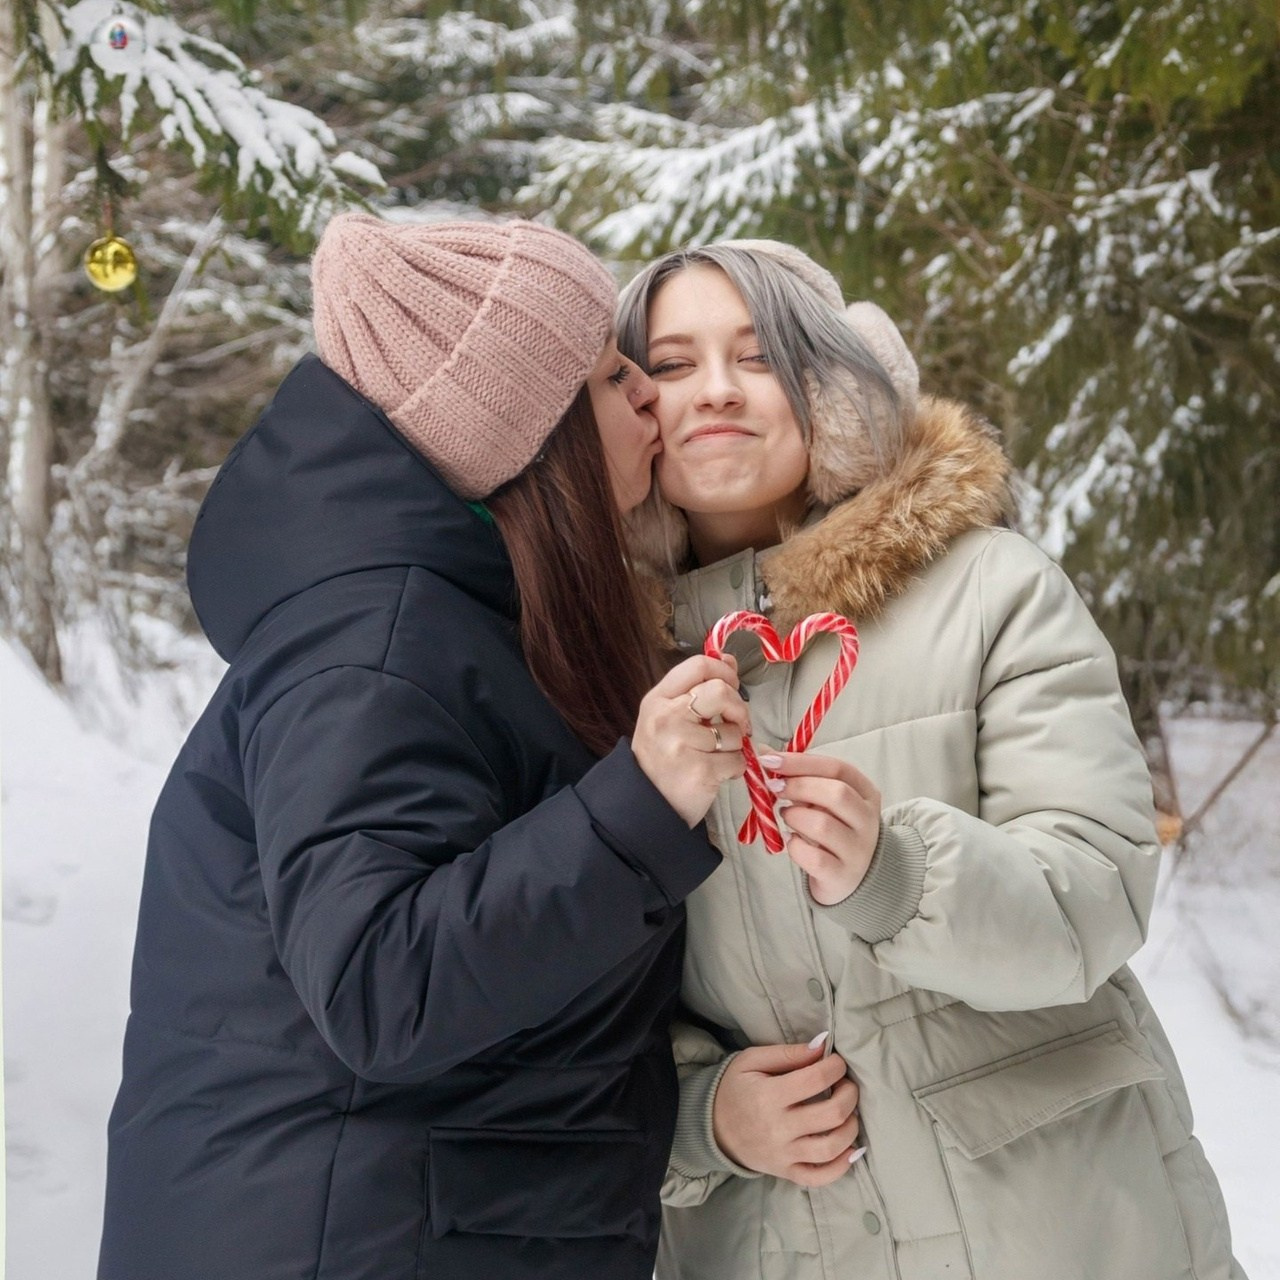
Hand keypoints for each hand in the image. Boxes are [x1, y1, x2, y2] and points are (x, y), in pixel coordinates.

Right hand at [631, 654, 748, 825]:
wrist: (647, 802)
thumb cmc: (662, 756)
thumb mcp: (669, 715)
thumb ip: (698, 687)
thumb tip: (729, 659)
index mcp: (658, 700)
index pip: (698, 666)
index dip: (724, 672)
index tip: (731, 687)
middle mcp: (667, 718)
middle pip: (721, 691)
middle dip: (738, 708)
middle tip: (735, 724)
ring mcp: (682, 745)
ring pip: (734, 731)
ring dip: (735, 745)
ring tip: (716, 755)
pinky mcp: (700, 771)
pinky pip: (737, 760)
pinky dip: (735, 768)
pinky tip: (717, 773)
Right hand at [712, 1039, 861, 1186]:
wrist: (711, 1127)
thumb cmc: (735, 1088)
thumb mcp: (752, 1060)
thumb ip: (788, 1053)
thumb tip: (822, 1045)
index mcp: (768, 1095)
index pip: (815, 1079)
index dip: (835, 1067)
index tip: (837, 1062)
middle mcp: (778, 1128)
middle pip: (831, 1114)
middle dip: (849, 1095)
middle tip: (847, 1085)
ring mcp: (783, 1155)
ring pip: (831, 1148)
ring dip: (851, 1128)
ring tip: (849, 1113)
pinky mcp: (785, 1172)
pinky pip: (820, 1177)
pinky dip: (841, 1166)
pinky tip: (850, 1148)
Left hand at [760, 752, 880, 905]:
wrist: (850, 877)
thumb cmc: (833, 830)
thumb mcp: (824, 800)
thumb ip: (800, 777)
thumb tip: (764, 752)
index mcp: (866, 793)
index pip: (838, 768)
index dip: (801, 762)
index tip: (770, 760)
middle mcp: (867, 820)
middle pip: (836, 794)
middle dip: (798, 786)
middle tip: (774, 787)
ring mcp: (857, 850)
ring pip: (822, 825)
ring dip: (794, 816)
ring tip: (787, 816)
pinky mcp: (842, 875)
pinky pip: (813, 857)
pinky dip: (794, 846)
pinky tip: (792, 840)